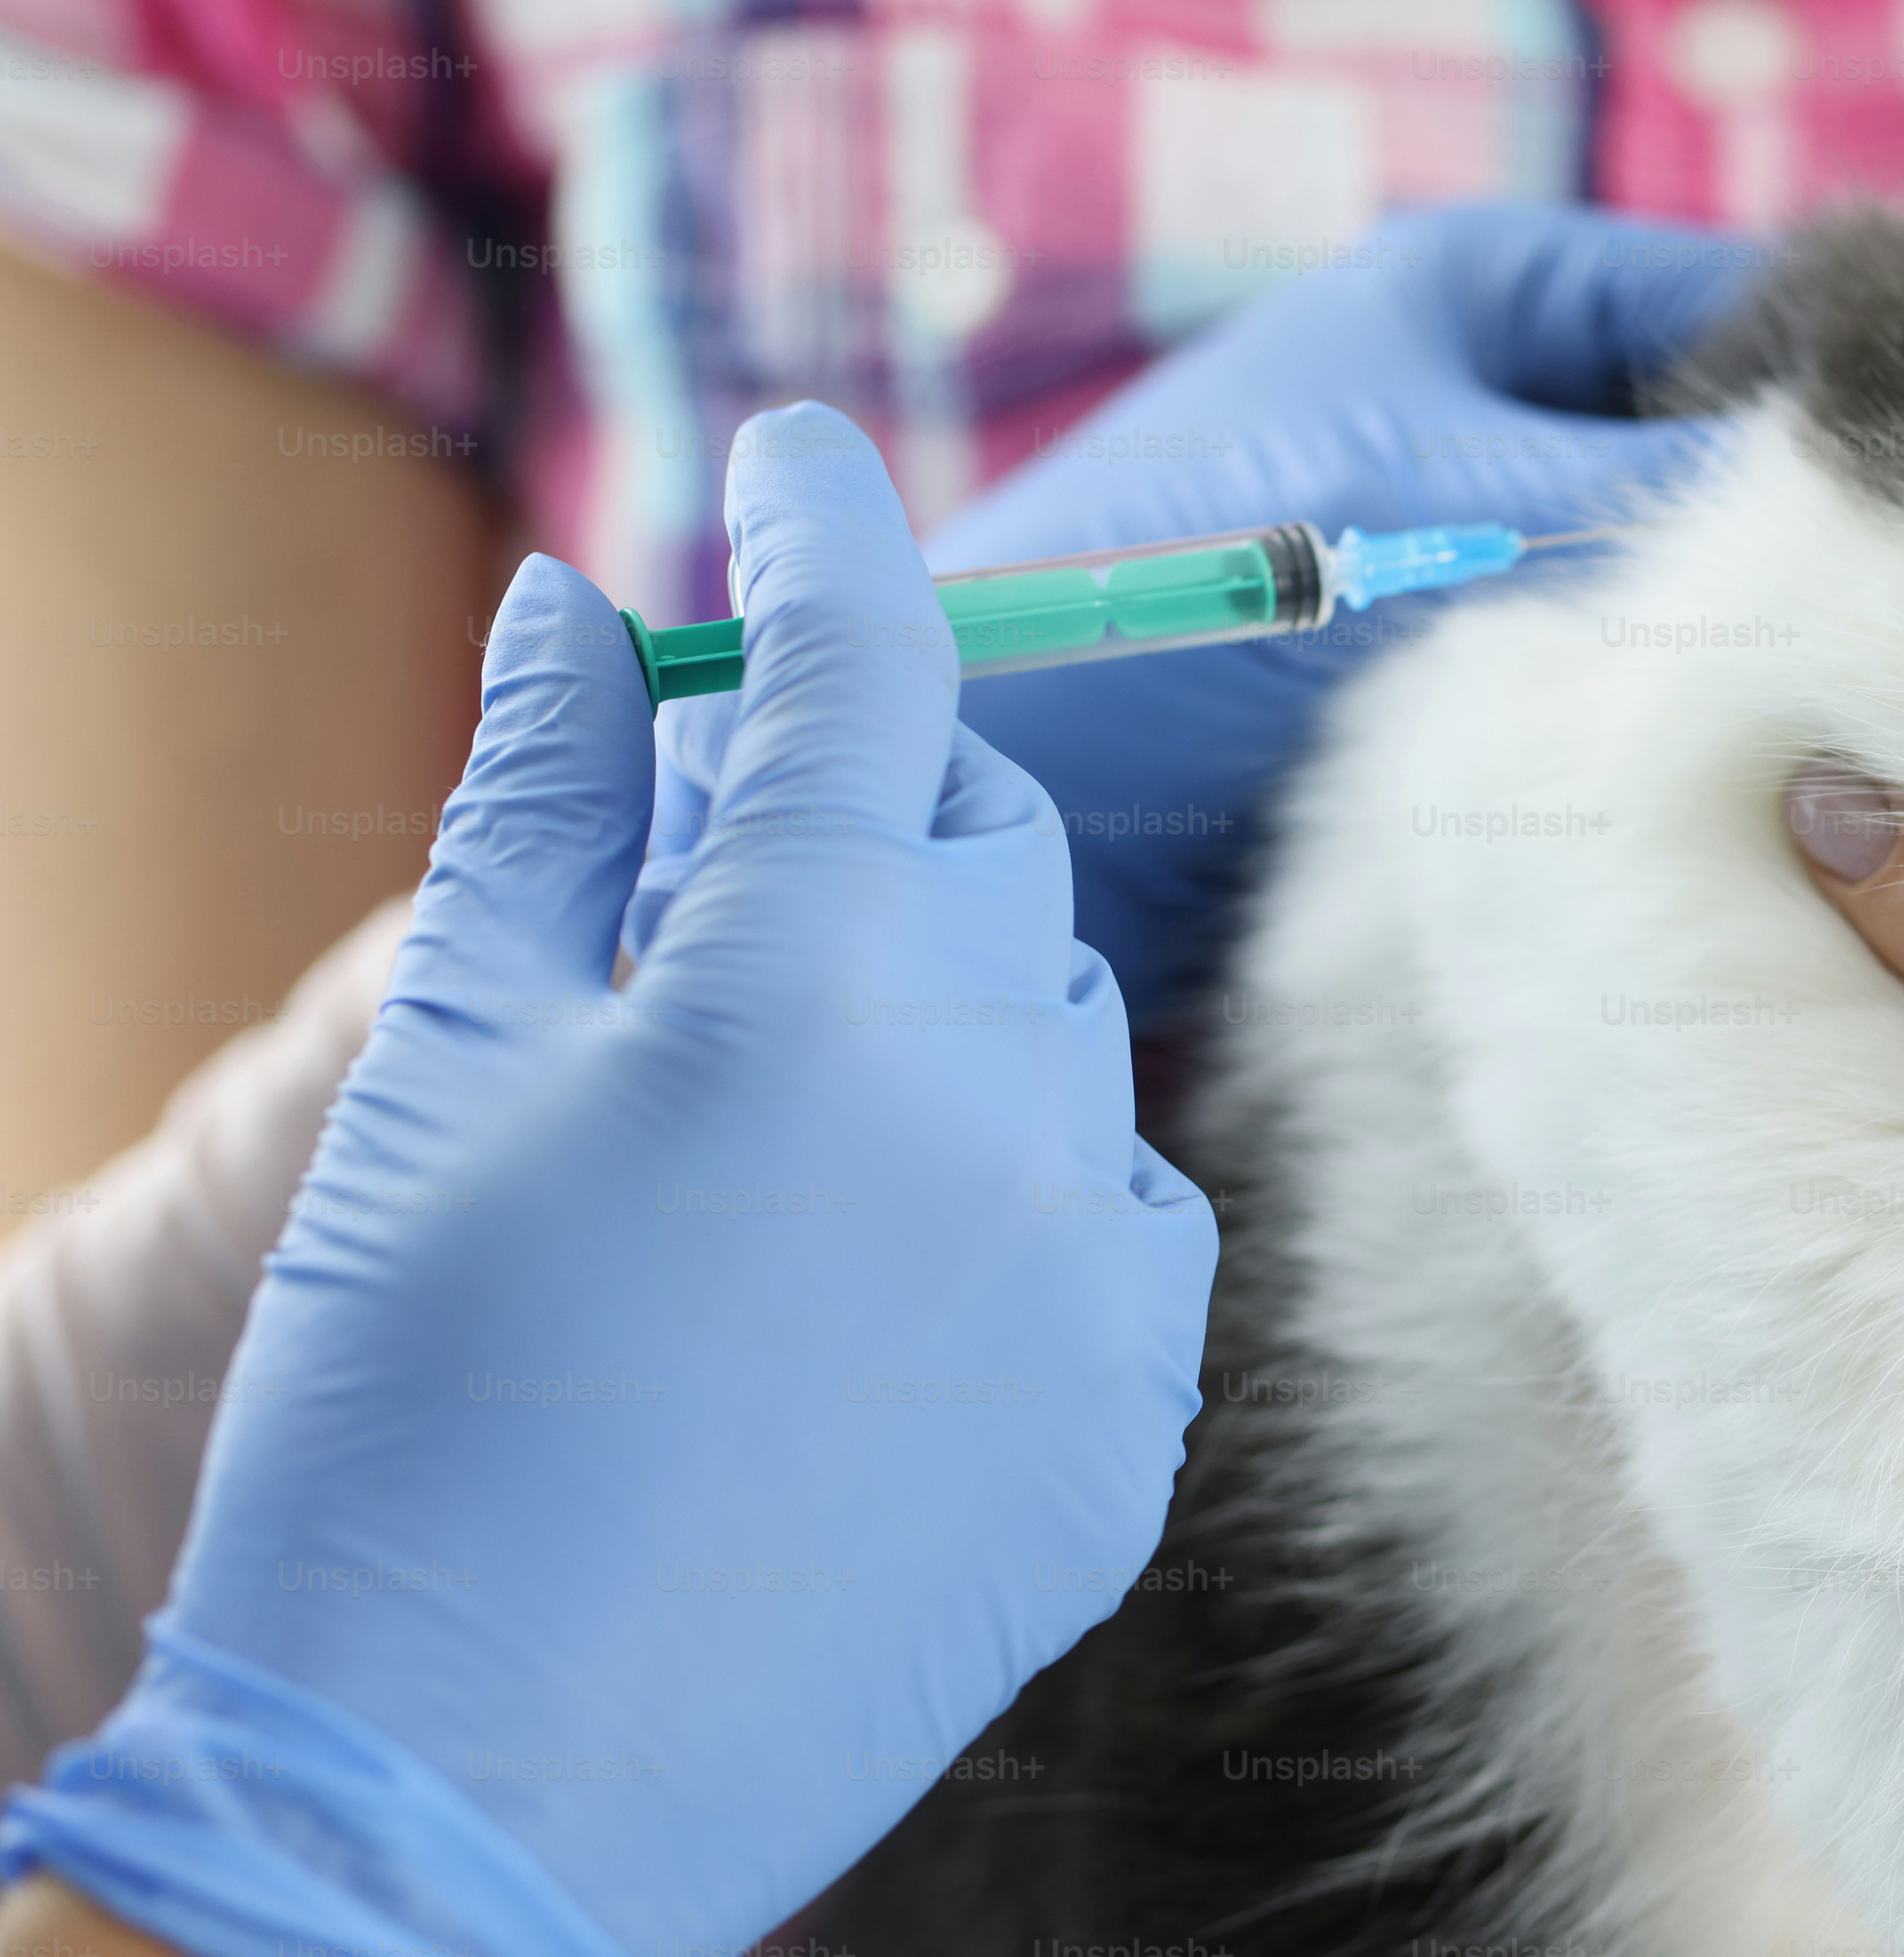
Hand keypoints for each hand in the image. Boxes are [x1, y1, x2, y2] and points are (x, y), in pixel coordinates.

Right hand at [0, 408, 1216, 1956]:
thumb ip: (548, 814)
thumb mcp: (442, 1076)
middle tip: (725, 873)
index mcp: (804, 982)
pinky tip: (885, 1264)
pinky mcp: (1134, 1411)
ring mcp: (1092, 1263)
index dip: (827, 538)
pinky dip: (1024, 1186)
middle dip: (864, 816)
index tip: (798, 470)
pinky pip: (1122, 1207)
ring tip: (772, 1126)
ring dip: (939, 1011)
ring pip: (1058, 1022)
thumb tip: (592, 622)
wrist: (462, 1795)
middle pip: (978, 842)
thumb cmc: (407, 1422)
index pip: (867, 667)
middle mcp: (996, 1095)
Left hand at [648, 205, 1760, 1019]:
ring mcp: (1470, 530)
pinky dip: (1663, 721)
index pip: (1752, 301)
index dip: (1869, 387)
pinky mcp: (1450, 665)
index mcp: (1492, 286)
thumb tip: (1875, 519)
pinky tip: (1749, 780)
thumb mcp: (1469, 500)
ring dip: (1736, 648)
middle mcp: (1488, 389)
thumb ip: (1675, 496)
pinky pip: (1603, 678)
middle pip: (1718, 447)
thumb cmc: (1206, 580)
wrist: (1021, 770)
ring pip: (1671, 577)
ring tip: (1857, 715)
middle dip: (1803, 532)